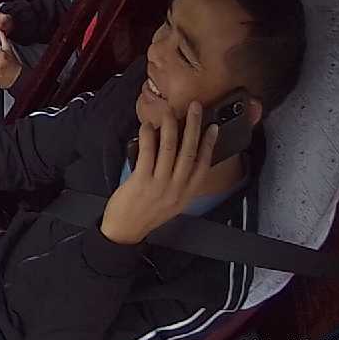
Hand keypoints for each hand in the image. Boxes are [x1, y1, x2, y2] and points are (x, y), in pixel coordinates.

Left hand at [100, 102, 218, 244]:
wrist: (125, 231)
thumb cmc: (145, 214)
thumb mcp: (171, 202)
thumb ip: (178, 182)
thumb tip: (179, 155)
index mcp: (186, 194)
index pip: (203, 165)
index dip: (209, 144)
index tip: (213, 127)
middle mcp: (176, 189)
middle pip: (189, 152)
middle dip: (193, 127)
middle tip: (195, 108)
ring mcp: (159, 185)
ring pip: (169, 150)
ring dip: (171, 128)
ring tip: (170, 112)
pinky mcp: (141, 182)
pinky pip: (147, 155)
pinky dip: (149, 138)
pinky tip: (148, 126)